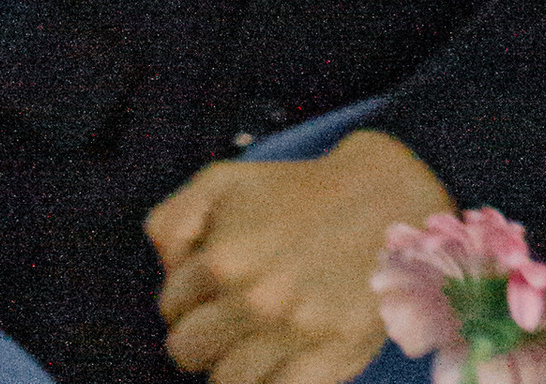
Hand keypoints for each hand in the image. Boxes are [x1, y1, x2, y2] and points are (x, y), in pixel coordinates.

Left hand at [147, 132, 454, 383]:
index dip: (185, 299)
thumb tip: (165, 269)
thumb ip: (173, 220)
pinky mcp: (331, 361)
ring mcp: (294, 335)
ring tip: (255, 338)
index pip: (170, 308)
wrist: (381, 201)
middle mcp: (254, 301)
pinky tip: (280, 363)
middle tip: (227, 319)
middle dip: (201, 336)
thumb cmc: (295, 193)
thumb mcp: (223, 181)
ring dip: (235, 364)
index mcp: (223, 259)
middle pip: (188, 353)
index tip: (209, 290)